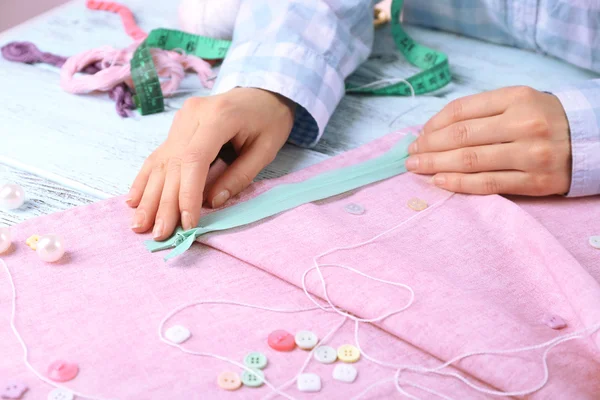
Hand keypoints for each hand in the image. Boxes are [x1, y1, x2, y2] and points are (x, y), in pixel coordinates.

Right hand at [127, 88, 294, 238]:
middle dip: (164, 202)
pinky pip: (159, 155)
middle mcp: (192, 115)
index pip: (194, 160)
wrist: (263, 90)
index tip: (187, 222)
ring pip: (161, 162)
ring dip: (149, 196)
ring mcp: (181, 119)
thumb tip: (213, 203)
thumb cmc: (269, 120)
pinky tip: (134, 200)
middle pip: (173, 164)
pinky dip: (146, 179)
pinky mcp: (177, 127)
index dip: (187, 194)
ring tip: (139, 225)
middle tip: (159, 234)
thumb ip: (240, 175)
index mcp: (218, 117)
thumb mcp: (266, 148)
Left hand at [405, 86, 571, 195]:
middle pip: (462, 137)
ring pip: (470, 161)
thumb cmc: (544, 119)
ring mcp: (530, 155)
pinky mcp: (534, 182)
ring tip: (416, 168)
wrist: (591, 141)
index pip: (462, 110)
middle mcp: (524, 124)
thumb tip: (433, 129)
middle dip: (428, 146)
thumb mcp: (518, 101)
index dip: (433, 124)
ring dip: (436, 165)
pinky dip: (458, 183)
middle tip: (410, 155)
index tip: (418, 135)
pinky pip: (488, 184)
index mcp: (517, 98)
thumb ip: (481, 111)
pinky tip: (439, 181)